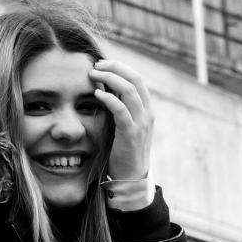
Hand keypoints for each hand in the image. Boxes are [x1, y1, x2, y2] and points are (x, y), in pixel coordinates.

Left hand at [89, 60, 153, 180]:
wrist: (131, 178)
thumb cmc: (122, 151)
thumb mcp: (123, 125)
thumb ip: (119, 109)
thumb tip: (103, 89)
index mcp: (147, 109)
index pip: (137, 79)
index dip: (120, 67)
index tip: (102, 64)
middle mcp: (147, 113)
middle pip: (135, 79)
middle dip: (115, 67)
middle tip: (95, 65)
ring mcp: (141, 123)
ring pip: (129, 91)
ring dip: (110, 78)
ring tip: (93, 75)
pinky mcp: (131, 134)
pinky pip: (121, 111)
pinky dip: (109, 99)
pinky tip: (96, 94)